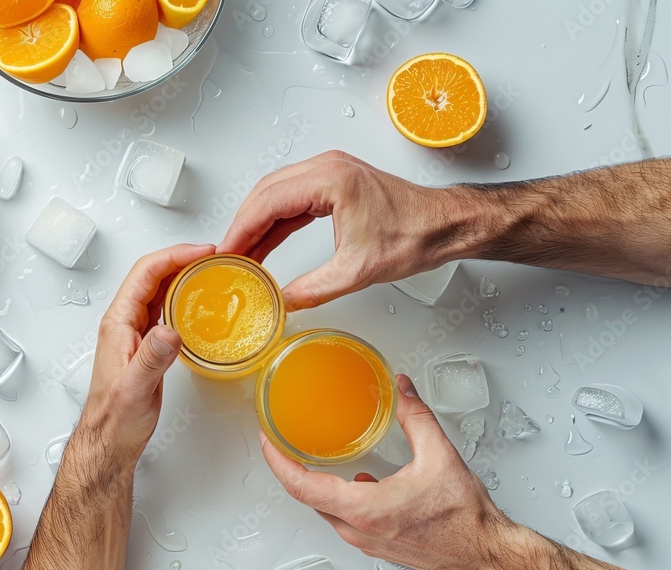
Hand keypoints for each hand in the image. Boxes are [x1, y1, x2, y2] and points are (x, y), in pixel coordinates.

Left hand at [75, 244, 214, 467]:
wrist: (111, 440)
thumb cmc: (116, 418)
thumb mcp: (135, 388)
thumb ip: (152, 358)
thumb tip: (169, 330)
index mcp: (118, 323)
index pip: (146, 274)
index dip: (175, 256)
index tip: (202, 253)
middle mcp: (124, 322)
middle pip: (152, 274)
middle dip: (182, 258)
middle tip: (213, 256)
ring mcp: (135, 332)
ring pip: (159, 289)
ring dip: (183, 275)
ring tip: (210, 270)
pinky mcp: (147, 344)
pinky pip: (165, 308)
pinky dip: (183, 297)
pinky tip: (198, 301)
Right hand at [217, 151, 460, 310]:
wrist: (444, 225)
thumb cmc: (415, 234)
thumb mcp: (358, 271)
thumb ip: (315, 288)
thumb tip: (283, 301)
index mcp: (331, 180)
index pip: (268, 202)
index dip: (241, 230)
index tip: (226, 252)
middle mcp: (327, 167)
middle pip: (265, 194)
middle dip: (242, 226)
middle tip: (227, 256)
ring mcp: (330, 172)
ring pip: (276, 194)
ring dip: (256, 223)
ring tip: (241, 254)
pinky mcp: (334, 183)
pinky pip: (292, 199)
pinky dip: (274, 221)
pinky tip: (265, 244)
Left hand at [261, 374, 512, 569]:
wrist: (486, 556)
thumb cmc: (466, 521)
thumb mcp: (439, 455)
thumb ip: (415, 416)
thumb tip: (402, 389)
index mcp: (364, 509)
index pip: (301, 487)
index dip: (277, 462)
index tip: (267, 441)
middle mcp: (359, 530)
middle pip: (307, 498)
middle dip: (291, 468)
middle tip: (281, 442)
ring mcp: (366, 541)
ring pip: (325, 509)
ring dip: (315, 484)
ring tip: (308, 457)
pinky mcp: (376, 545)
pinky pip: (344, 519)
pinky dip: (338, 496)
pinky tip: (354, 480)